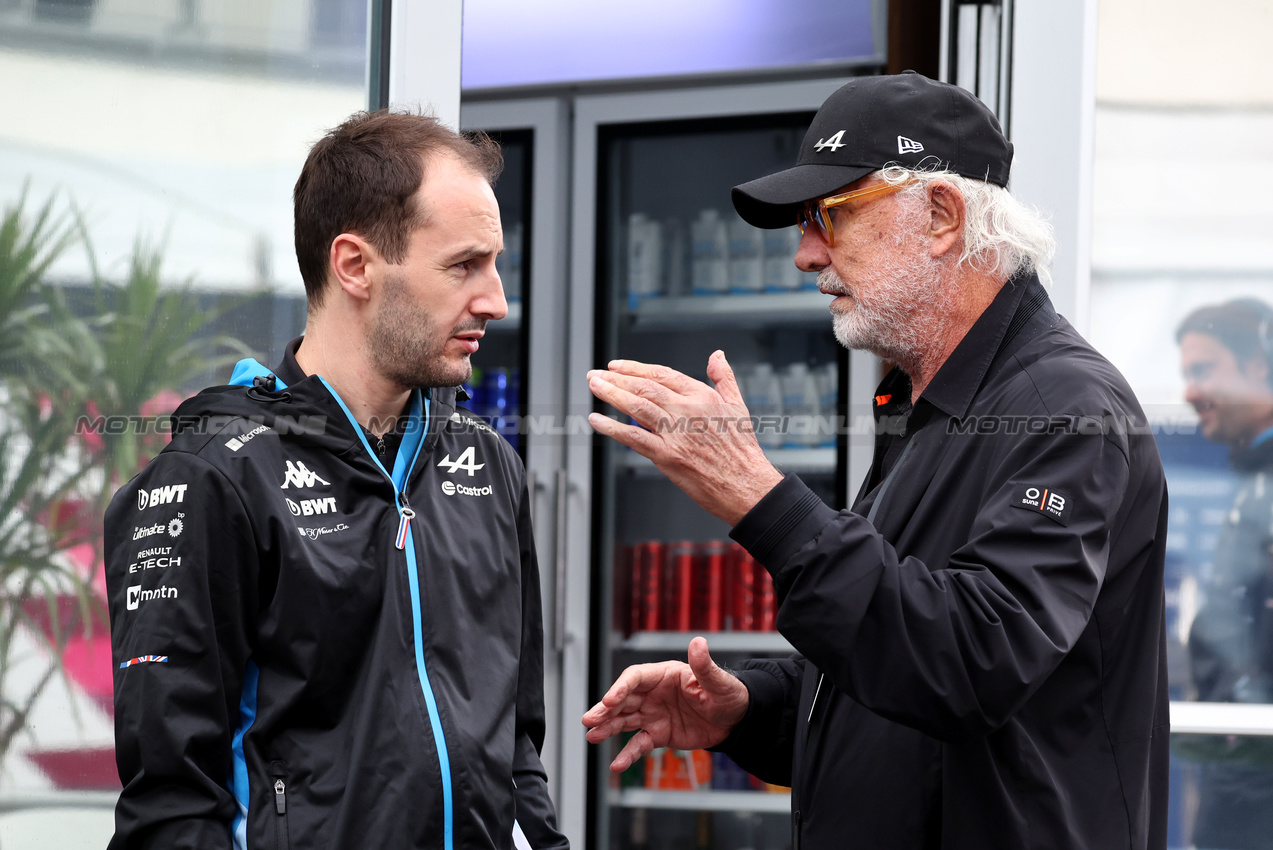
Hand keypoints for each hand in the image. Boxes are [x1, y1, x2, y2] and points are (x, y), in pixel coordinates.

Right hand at [582, 636, 749, 772]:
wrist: (735, 720)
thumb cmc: (727, 694)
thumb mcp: (718, 681)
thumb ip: (704, 665)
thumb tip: (698, 643)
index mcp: (664, 675)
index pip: (635, 678)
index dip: (621, 688)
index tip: (609, 700)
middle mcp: (653, 693)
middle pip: (623, 699)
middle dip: (605, 709)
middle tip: (589, 720)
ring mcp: (653, 714)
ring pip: (624, 720)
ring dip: (607, 728)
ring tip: (592, 737)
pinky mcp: (658, 734)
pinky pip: (639, 743)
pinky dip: (628, 754)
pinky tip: (617, 764)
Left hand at [587, 351, 784, 524]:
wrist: (747, 485)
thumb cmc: (742, 451)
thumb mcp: (738, 405)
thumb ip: (724, 378)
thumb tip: (717, 355)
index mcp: (702, 396)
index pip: (662, 374)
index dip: (636, 368)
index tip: (617, 366)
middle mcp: (687, 410)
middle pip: (644, 387)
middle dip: (616, 378)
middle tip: (596, 375)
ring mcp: (675, 433)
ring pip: (636, 406)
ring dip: (611, 394)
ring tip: (594, 387)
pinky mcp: (668, 456)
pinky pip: (633, 437)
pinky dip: (612, 427)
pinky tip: (597, 421)